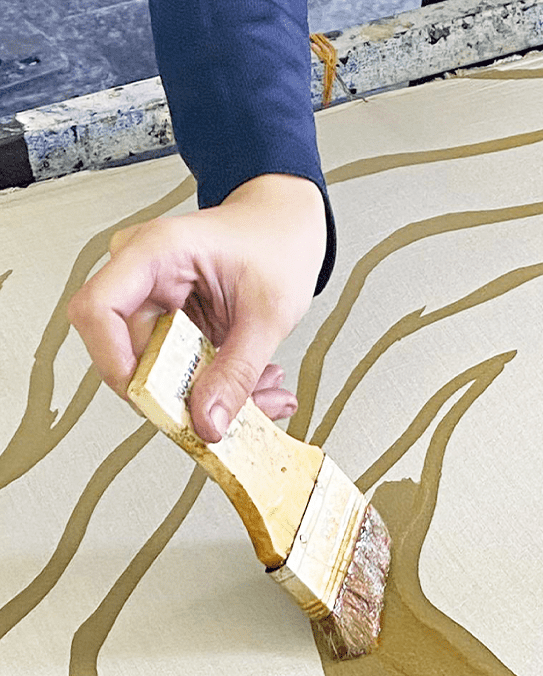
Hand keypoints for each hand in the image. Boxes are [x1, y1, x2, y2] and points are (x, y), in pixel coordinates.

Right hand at [68, 173, 326, 441]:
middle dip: (185, 396)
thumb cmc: (277, 245)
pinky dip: (219, 387)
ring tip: (265, 392)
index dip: (114, 362)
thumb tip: (207, 423)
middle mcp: (144, 277)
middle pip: (129, 354)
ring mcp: (155, 304)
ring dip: (211, 396)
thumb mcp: (269, 314)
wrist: (287, 229)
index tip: (153, 400)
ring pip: (160, 374)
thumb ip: (238, 372)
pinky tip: (257, 382)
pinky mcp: (172, 327)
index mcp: (156, 252)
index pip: (99, 310)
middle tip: (233, 413)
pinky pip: (181, 372)